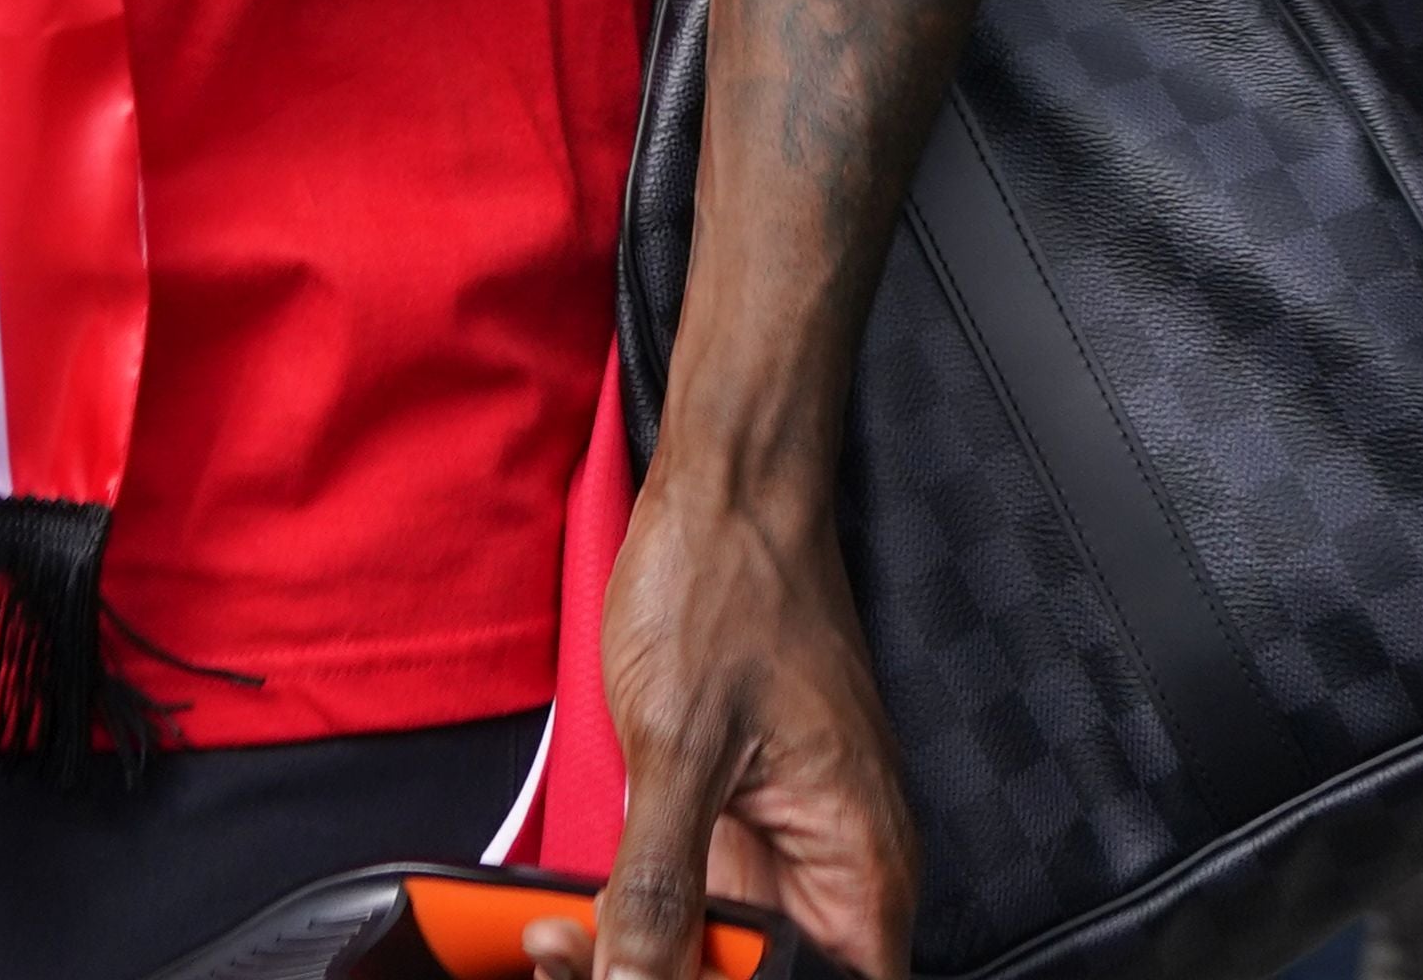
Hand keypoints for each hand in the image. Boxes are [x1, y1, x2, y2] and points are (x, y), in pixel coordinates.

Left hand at [549, 468, 910, 978]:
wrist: (721, 491)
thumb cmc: (729, 584)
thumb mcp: (677, 746)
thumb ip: (660, 884)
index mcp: (860, 865)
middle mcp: (837, 867)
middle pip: (762, 979)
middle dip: (663, 979)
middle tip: (576, 962)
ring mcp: (784, 842)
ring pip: (720, 951)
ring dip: (640, 952)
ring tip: (562, 938)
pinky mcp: (736, 818)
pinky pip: (693, 897)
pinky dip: (636, 910)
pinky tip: (577, 909)